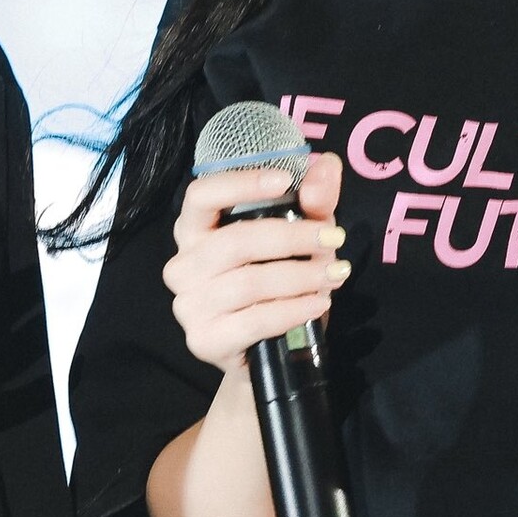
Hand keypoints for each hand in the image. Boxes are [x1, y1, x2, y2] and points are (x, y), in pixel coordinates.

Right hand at [162, 149, 349, 377]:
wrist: (270, 351)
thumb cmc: (280, 282)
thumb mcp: (303, 236)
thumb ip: (314, 201)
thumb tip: (327, 165)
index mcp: (195, 230)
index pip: (201, 195)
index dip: (240, 184)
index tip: (286, 181)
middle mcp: (183, 265)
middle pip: (234, 242)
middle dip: (291, 238)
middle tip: (333, 239)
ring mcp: (188, 305)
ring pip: (248, 282)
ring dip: (300, 277)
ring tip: (334, 275)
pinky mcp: (204, 340)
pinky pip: (254, 321)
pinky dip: (293, 310)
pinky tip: (319, 303)